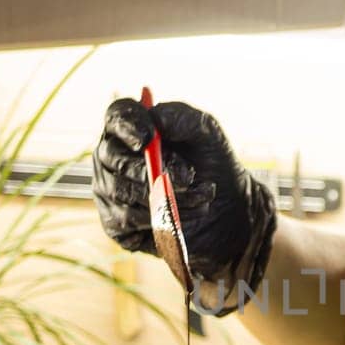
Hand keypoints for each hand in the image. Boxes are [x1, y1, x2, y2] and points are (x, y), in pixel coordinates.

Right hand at [91, 97, 276, 314]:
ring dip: (166, 199)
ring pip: (122, 194)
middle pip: (112, 159)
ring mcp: (111, 196)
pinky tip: (181, 222)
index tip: (146, 137)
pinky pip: (128, 223)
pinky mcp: (118, 228)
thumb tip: (154, 118)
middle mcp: (114, 162)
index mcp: (134, 132)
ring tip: (202, 199)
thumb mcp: (208, 134)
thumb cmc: (219, 169)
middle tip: (189, 178)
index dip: (126, 126)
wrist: (233, 220)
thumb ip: (181, 117)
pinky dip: (158, 224)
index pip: (116, 119)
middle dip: (153, 170)